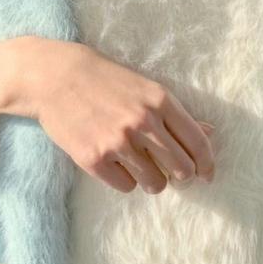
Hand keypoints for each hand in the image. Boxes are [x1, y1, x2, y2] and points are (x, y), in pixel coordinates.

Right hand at [0, 39, 213, 194]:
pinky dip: (125, 180)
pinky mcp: (94, 159)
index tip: (207, 175)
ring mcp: (118, 143)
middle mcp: (143, 123)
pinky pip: (126, 186)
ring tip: (139, 166)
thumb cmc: (103, 80)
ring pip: (155, 183)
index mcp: (160, 101)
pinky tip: (115, 163)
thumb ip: (177, 114)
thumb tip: (209, 133)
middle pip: (181, 169)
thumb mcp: (145, 88)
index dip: (207, 164)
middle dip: (180, 175)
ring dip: (152, 180)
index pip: (198, 143)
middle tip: (170, 171)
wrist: (52, 77)